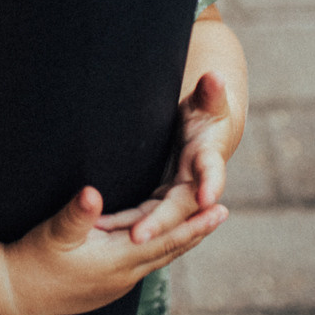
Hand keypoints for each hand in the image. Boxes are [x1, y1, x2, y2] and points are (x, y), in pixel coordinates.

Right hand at [3, 183, 226, 314]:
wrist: (15, 293)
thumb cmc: (33, 259)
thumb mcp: (53, 233)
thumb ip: (77, 214)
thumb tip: (93, 192)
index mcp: (117, 260)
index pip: (167, 240)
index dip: (195, 225)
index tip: (220, 210)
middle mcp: (124, 275)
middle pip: (170, 250)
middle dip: (196, 230)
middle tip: (222, 212)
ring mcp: (116, 283)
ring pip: (158, 257)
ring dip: (180, 240)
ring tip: (201, 224)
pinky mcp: (106, 283)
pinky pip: (143, 262)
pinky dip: (160, 247)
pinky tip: (161, 241)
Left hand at [101, 70, 239, 247]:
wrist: (206, 131)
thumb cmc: (207, 110)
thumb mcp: (210, 100)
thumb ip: (211, 92)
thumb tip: (215, 76)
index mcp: (208, 160)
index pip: (210, 174)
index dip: (209, 185)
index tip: (205, 198)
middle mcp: (196, 184)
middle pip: (179, 209)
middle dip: (160, 224)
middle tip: (137, 237)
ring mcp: (178, 196)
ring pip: (158, 219)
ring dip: (137, 230)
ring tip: (103, 237)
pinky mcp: (162, 200)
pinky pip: (144, 217)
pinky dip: (126, 225)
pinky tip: (98, 231)